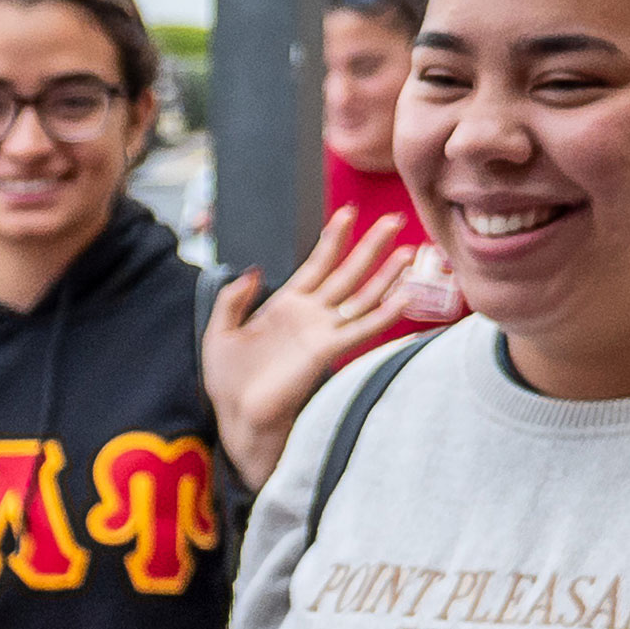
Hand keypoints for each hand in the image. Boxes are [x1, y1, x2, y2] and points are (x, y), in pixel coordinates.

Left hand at [201, 204, 424, 492]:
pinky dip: (384, 314)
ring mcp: (321, 332)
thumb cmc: (228, 380)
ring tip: (409, 252)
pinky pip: (361, 329)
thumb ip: (233, 299)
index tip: (348, 213)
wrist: (236, 415)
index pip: (316, 264)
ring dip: (386, 275)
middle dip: (371, 247)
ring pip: (361, 297)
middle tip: (394, 220)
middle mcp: (311, 315)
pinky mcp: (327, 351)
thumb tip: (255, 271)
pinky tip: (404, 296)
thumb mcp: (220, 331)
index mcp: (286, 305)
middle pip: (348, 273)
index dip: (332, 239)